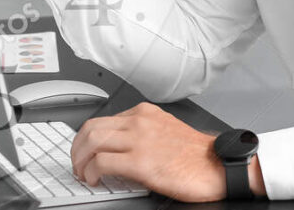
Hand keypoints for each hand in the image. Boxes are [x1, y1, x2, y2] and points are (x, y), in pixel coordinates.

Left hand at [70, 102, 266, 201]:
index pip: (102, 119)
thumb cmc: (194, 153)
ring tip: (84, 175)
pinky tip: (95, 181)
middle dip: (77, 149)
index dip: (87, 140)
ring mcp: (140, 140)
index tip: (85, 153)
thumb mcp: (165, 129)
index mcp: (145, 112)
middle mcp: (140, 121)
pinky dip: (91, 173)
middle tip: (78, 165)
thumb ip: (141, 131)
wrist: (216, 165)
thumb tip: (116, 146)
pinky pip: (101, 162)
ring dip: (80, 161)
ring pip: (92, 141)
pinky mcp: (141, 162)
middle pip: (91, 128)